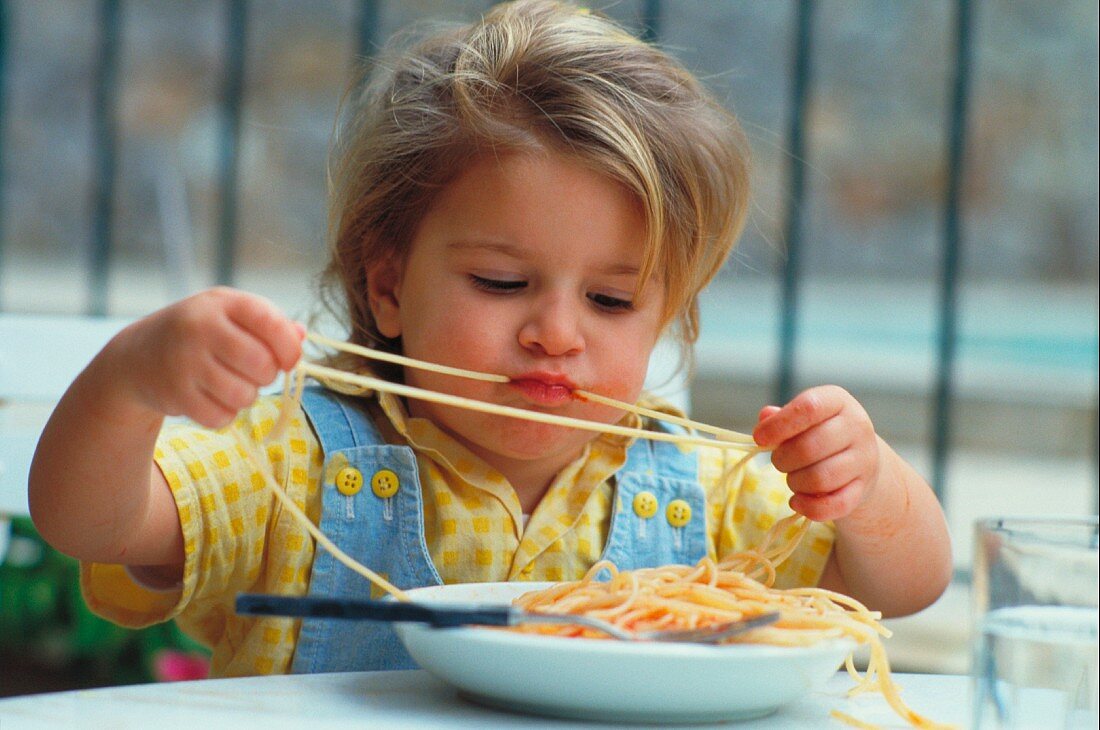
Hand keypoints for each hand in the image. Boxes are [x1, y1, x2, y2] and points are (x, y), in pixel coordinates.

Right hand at [106, 287, 303, 427]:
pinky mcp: (174, 393)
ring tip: (230, 384)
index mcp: (222, 302)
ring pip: (244, 395)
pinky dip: (224, 414)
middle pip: (262, 365)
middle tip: (253, 372)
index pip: (270, 323)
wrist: (138, 355)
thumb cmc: (200, 333)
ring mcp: (184, 360)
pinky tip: (211, 397)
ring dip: (246, 396)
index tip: (289, 360)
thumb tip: (302, 335)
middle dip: (267, 376)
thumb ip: (269, 323)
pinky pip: (221, 417)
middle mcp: (199, 327)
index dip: (289, 347)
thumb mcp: (231, 315)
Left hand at [752, 385, 882, 521]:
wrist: (860, 459)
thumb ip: (781, 417)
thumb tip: (765, 417)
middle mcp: (857, 426)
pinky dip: (810, 507)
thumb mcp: (803, 418)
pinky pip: (834, 505)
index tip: (759, 438)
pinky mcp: (864, 488)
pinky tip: (797, 501)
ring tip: (793, 478)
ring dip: (795, 483)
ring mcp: (864, 459)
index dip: (779, 425)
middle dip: (782, 460)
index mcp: (838, 401)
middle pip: (809, 448)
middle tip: (779, 461)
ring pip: (820, 478)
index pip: (808, 408)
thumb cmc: (821, 433)